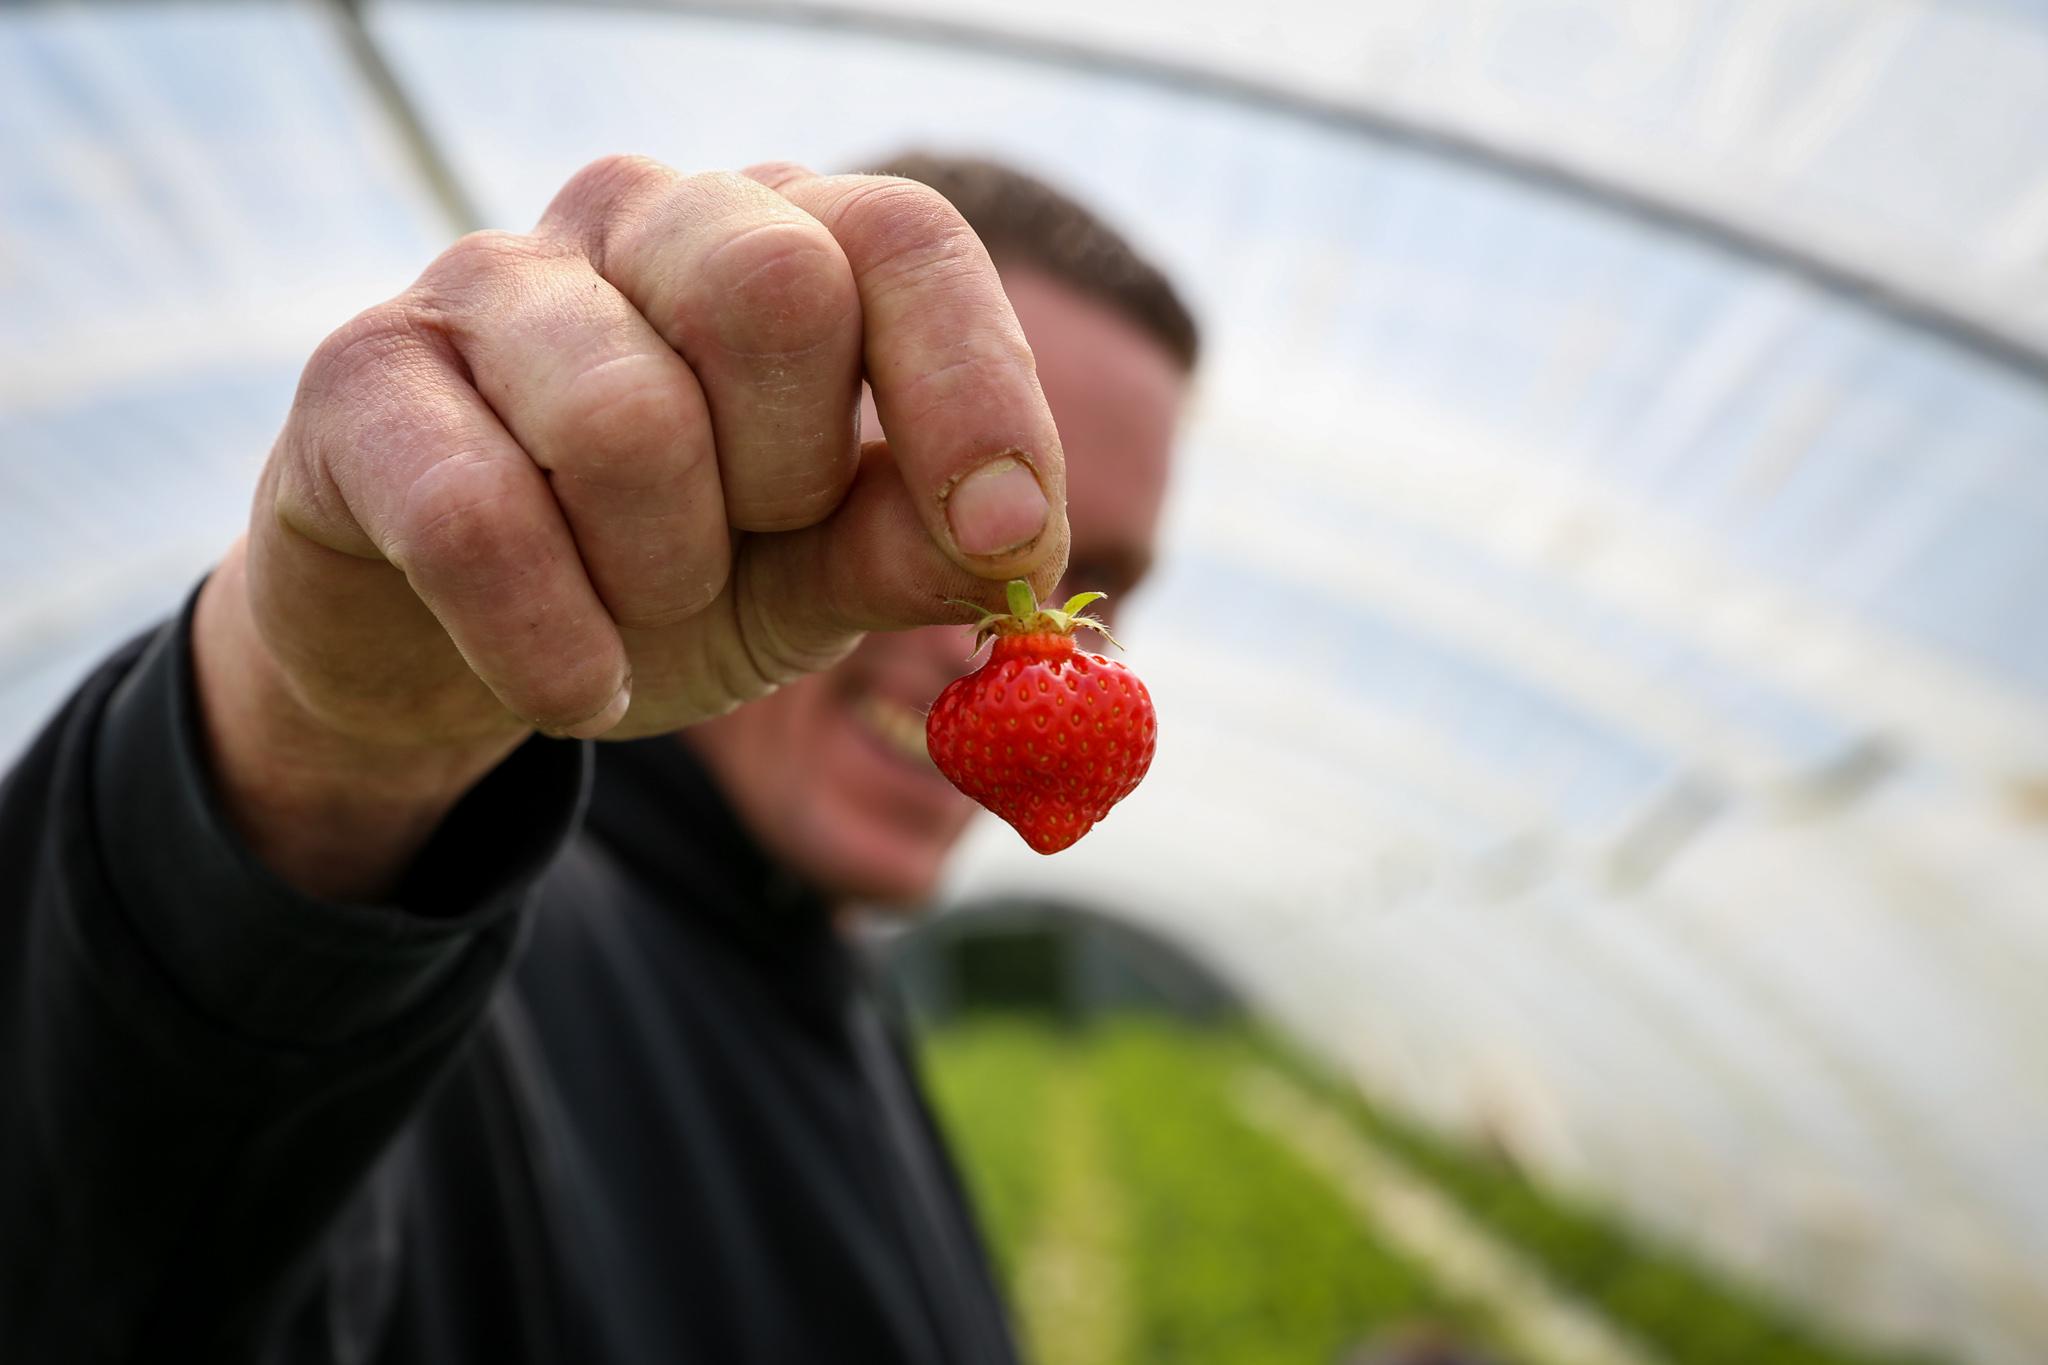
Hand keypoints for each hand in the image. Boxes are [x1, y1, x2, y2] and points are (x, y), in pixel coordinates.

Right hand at [192, 156, 1067, 898]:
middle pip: (772, 291)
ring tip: (638, 609)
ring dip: (661, 576)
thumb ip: (909, 554)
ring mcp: (488, 279)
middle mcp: (640, 218)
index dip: (973, 391)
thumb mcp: (810, 580)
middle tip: (748, 548)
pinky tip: (573, 683)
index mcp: (780, 238)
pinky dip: (552, 643)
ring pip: (626, 420)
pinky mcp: (360, 375)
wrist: (448, 640)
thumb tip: (1010, 552)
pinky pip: (479, 519)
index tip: (1006, 542)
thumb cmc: (656, 579)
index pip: (905, 241)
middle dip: (786, 478)